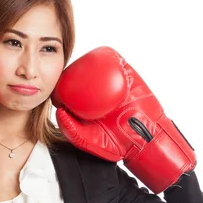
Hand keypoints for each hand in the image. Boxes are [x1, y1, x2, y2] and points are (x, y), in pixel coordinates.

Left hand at [51, 46, 194, 193]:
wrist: (145, 141)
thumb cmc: (116, 144)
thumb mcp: (88, 140)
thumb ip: (71, 129)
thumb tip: (58, 111)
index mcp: (86, 105)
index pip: (70, 90)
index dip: (62, 84)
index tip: (57, 83)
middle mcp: (98, 93)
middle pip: (83, 75)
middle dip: (75, 68)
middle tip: (70, 70)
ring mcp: (114, 84)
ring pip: (100, 66)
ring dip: (91, 60)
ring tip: (86, 61)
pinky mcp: (129, 78)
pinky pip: (119, 64)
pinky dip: (112, 59)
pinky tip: (105, 59)